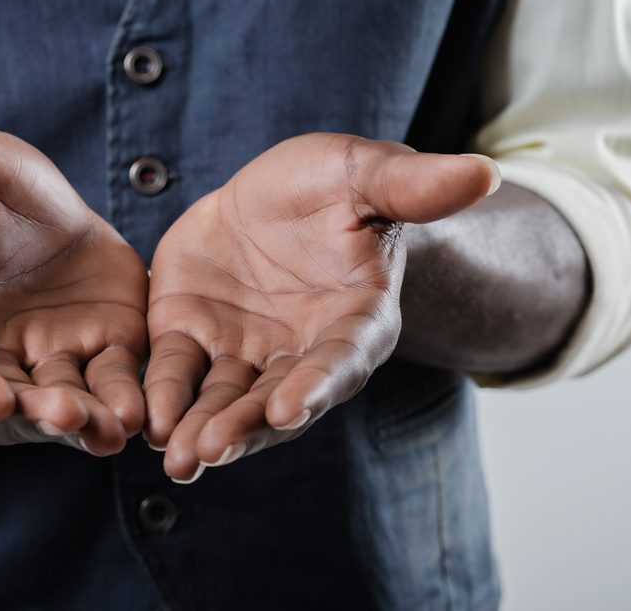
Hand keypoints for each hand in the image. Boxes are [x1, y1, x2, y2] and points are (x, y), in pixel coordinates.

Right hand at [0, 122, 148, 454]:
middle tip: (66, 416)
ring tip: (114, 427)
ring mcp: (45, 361)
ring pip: (58, 406)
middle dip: (33, 414)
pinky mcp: (99, 355)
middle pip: (5, 401)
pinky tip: (145, 414)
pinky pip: (109, 388)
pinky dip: (124, 404)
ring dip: (83, 423)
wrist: (41, 213)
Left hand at [143, 133, 498, 481]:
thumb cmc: (334, 188)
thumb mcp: (366, 174)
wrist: (273, 196)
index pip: (339, 359)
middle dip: (245, 427)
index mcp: (354, 319)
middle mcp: (298, 351)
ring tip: (178, 458)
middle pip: (274, 398)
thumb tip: (486, 172)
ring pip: (223, 398)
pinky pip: (176, 369)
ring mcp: (242, 349)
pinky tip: (144, 420)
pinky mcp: (191, 335)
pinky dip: (163, 395)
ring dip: (202, 428)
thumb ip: (414, 185)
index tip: (292, 409)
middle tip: (213, 452)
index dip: (317, 384)